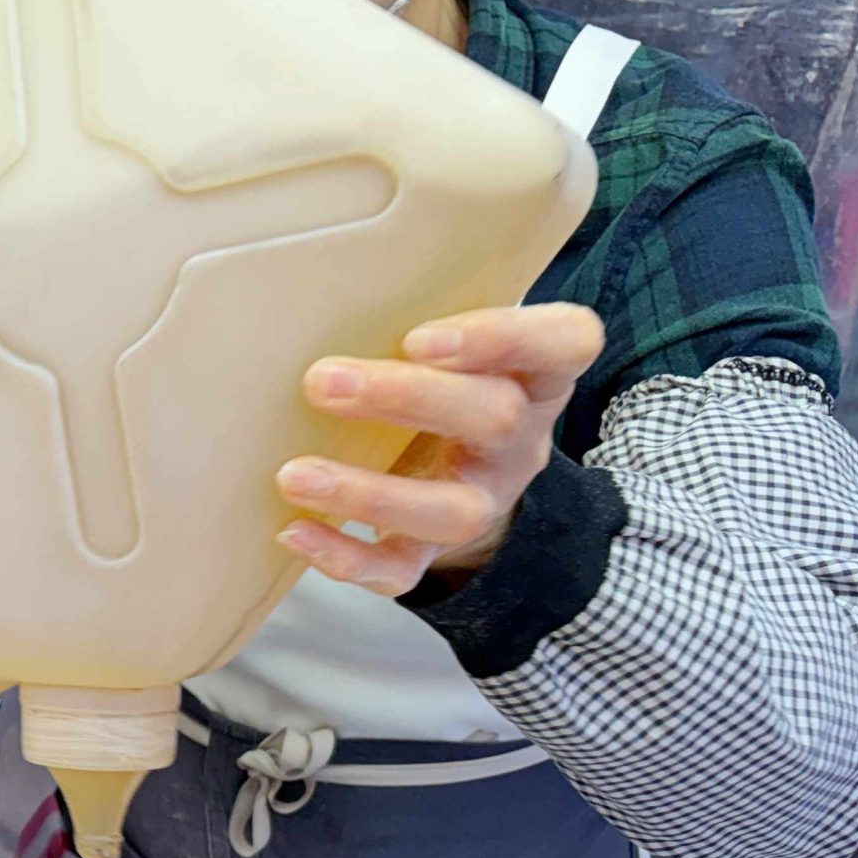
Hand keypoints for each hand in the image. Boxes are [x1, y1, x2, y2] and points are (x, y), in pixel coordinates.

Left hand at [275, 303, 604, 596]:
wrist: (460, 466)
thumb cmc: (443, 377)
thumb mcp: (453, 339)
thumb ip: (417, 307)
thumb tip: (309, 289)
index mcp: (536, 373)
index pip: (563, 343)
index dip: (499, 338)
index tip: (418, 338)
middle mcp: (519, 438)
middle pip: (493, 418)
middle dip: (404, 399)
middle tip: (321, 382)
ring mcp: (483, 499)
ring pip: (450, 509)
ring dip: (368, 493)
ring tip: (295, 475)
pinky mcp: (435, 549)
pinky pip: (401, 568)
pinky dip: (346, 558)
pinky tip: (293, 533)